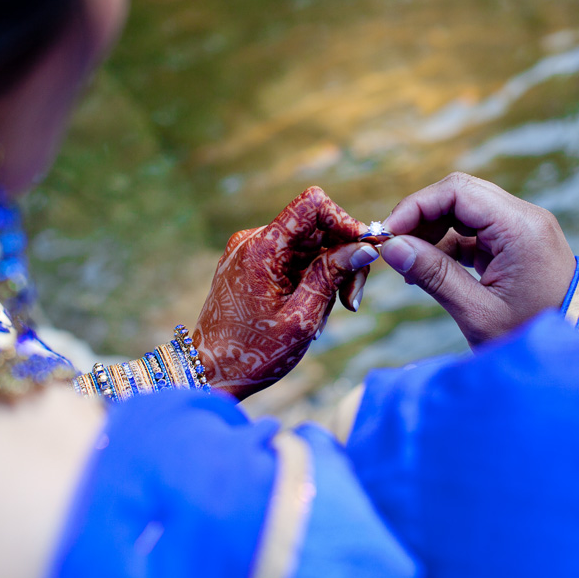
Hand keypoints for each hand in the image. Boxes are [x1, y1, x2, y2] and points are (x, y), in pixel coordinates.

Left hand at [194, 186, 378, 399]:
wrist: (212, 372)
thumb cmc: (254, 353)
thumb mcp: (302, 317)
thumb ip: (333, 276)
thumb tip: (366, 247)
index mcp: (263, 248)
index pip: (312, 205)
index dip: (343, 222)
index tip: (363, 251)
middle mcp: (254, 241)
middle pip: (316, 228)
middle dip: (342, 258)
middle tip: (351, 301)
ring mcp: (251, 252)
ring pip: (309, 246)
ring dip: (327, 275)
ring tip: (321, 317)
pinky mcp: (253, 264)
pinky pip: (293, 259)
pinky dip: (310, 280)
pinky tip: (309, 311)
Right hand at [380, 172, 574, 346]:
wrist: (577, 355)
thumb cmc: (531, 337)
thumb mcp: (478, 312)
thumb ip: (434, 275)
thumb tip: (392, 248)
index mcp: (521, 228)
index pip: (458, 191)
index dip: (416, 206)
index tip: (388, 234)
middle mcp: (525, 218)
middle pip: (460, 194)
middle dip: (421, 216)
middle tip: (393, 247)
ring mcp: (523, 229)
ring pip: (465, 210)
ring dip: (432, 230)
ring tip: (408, 263)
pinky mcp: (517, 243)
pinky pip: (475, 230)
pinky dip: (448, 244)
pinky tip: (428, 268)